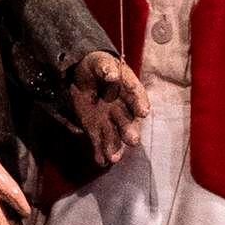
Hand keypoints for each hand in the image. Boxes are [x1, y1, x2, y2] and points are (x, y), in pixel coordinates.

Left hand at [69, 52, 147, 167]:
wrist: (81, 75)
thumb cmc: (96, 67)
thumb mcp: (99, 63)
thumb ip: (105, 69)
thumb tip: (111, 75)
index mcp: (127, 89)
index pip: (136, 96)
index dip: (140, 103)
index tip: (144, 111)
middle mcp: (122, 107)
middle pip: (128, 120)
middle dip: (130, 131)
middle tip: (132, 140)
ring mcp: (109, 119)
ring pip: (115, 135)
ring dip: (115, 147)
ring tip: (113, 158)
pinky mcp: (94, 127)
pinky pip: (98, 140)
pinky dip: (99, 151)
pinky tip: (100, 161)